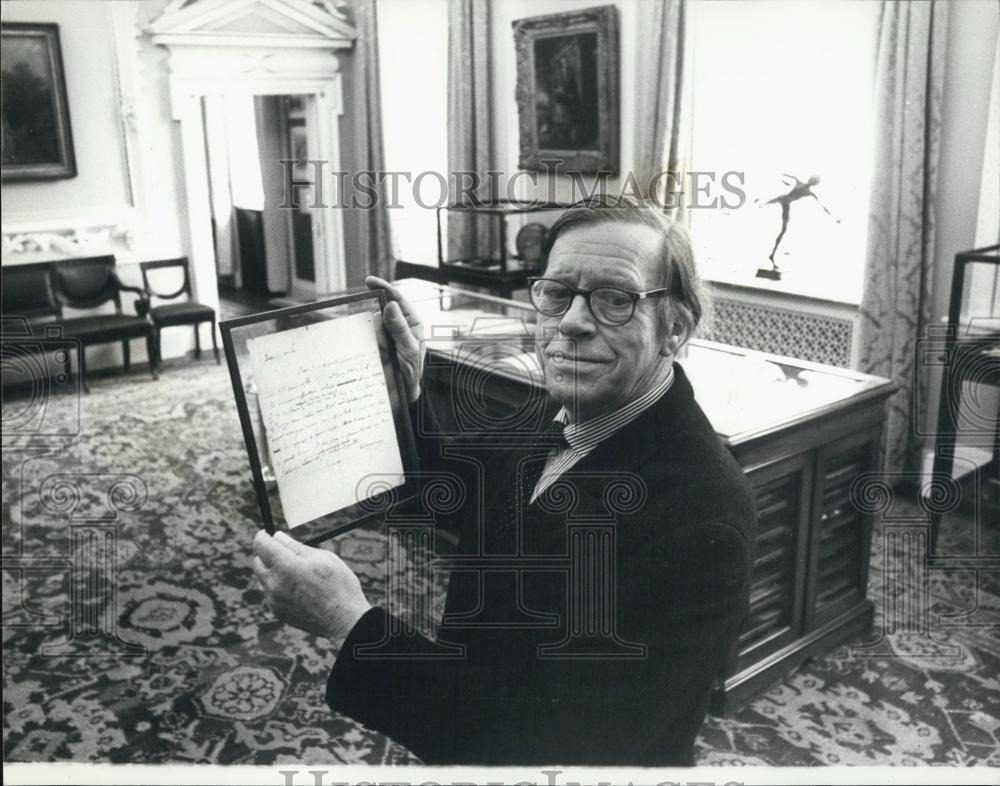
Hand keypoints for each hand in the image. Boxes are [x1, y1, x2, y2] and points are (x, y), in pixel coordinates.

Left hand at [253, 530, 371, 648]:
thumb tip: (278, 536)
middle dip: (267, 554)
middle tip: (286, 552)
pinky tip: (299, 589)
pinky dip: (278, 586)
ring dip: (273, 571)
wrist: (344, 621)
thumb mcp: (323, 558)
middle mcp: (275, 583)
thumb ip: (296, 547)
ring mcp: (274, 600)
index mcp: (286, 566)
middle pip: (257, 562)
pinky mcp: (277, 611)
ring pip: (263, 578)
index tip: (269, 534)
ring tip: (298, 573)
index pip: (261, 544)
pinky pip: (270, 593)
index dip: (263, 536)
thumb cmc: (339, 586)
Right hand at [366, 276, 424, 402]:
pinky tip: (377, 357)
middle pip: (381, 312)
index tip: (370, 281)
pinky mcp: (373, 346)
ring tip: (386, 356)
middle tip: (385, 343)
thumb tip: (391, 305)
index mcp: (411, 323)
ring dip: (375, 338)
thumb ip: (399, 328)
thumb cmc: (411, 373)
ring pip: (371, 325)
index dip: (385, 288)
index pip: (398, 300)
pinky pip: (363, 338)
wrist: (400, 395)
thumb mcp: (409, 350)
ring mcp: (384, 336)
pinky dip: (365, 344)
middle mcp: (397, 326)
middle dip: (379, 323)